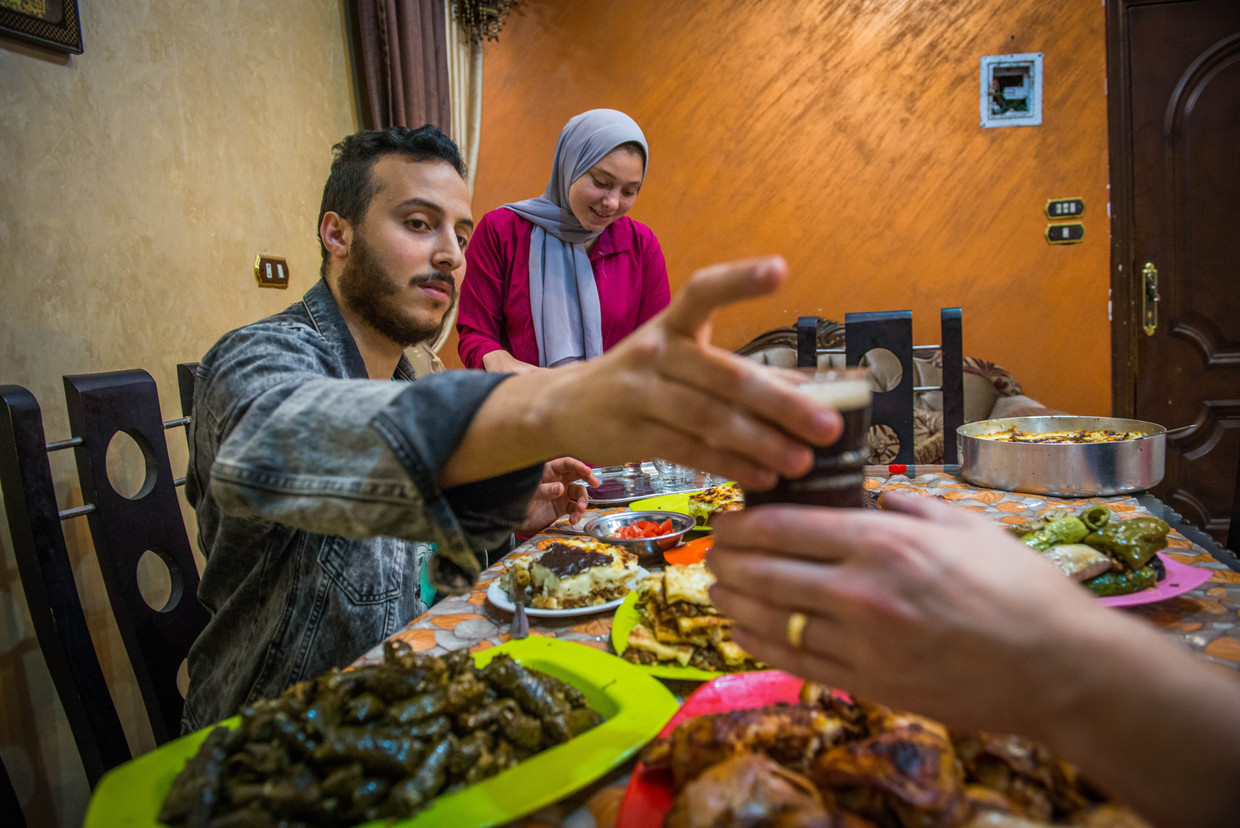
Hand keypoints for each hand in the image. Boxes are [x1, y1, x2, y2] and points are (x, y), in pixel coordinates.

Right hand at [444, 256, 842, 490]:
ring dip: (761, 443)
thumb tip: (808, 394)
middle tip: (828, 425)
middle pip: (724, 375)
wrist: (566, 406)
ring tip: (802, 461)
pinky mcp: (632, 433)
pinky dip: (729, 465)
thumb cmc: (642, 379)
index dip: (740, 280)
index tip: (780, 269)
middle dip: (781, 403)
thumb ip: (735, 372)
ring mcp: (640, 393)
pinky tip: (762, 477)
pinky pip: (688, 450)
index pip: (704, 290)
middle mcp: (656, 352)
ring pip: (709, 419)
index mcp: (674, 324)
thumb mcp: (680, 360)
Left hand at [515, 457, 597, 533]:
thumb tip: (561, 488)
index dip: (578, 466)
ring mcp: (561, 494)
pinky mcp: (562, 507)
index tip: (587, 471)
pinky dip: (577, 514)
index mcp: (549, 472)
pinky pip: (575, 508)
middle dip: (588, 478)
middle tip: (596, 484)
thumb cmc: (518, 501)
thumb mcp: (529, 494)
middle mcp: (558, 481)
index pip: (566, 464)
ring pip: (579, 494)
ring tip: (579, 510)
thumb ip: (544, 490)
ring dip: (582, 502)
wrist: (514, 520)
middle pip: (577, 475)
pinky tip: (573, 520)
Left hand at [706, 491, 1108, 735]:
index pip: (784, 527)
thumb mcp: (966, 524)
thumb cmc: (1020, 589)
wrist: (1060, 669)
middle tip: (712, 552)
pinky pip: (795, 662)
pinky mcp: (868, 684)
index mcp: (884, 542)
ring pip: (769, 619)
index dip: (742, 523)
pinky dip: (759, 644)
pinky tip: (743, 631)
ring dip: (732, 601)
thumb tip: (869, 493)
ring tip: (717, 588)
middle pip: (763, 572)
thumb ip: (907, 504)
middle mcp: (862, 592)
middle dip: (727, 560)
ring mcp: (862, 644)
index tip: (726, 519)